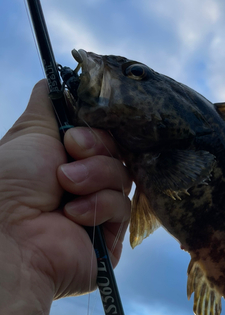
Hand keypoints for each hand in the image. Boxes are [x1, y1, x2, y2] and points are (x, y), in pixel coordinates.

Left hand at [0, 79, 130, 305]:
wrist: (10, 237)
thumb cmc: (10, 182)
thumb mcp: (30, 131)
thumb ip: (50, 102)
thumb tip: (57, 77)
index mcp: (65, 159)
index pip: (102, 135)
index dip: (97, 129)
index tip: (76, 131)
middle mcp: (84, 182)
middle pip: (117, 152)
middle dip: (95, 149)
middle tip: (70, 152)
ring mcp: (98, 209)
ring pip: (123, 176)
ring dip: (94, 176)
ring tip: (65, 187)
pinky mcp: (111, 235)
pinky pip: (124, 206)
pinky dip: (98, 205)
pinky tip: (72, 215)